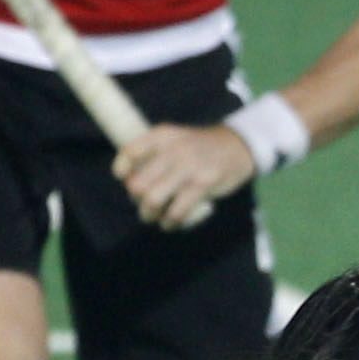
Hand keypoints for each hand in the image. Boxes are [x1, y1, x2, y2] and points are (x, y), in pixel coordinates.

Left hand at [112, 124, 252, 231]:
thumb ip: (156, 154)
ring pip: (153, 199)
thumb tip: (134, 180)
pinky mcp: (202, 186)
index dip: (122, 169)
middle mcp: (172, 150)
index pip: (130, 152)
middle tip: (143, 202)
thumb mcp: (176, 139)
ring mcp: (187, 168)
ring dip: (148, 213)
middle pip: (138, 182)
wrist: (237, 147)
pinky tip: (170, 224)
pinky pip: (178, 211)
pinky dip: (170, 222)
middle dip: (136, 198)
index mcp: (162, 135)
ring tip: (152, 217)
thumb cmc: (201, 147)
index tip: (123, 179)